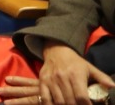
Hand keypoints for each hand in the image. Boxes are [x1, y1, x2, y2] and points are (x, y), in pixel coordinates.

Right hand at [0, 43, 114, 103]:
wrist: (56, 51)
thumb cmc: (75, 62)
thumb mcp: (90, 68)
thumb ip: (102, 77)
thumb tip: (112, 86)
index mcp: (76, 75)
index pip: (81, 96)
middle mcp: (62, 78)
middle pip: (70, 101)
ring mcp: (51, 80)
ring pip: (58, 101)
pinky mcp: (42, 81)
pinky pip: (45, 98)